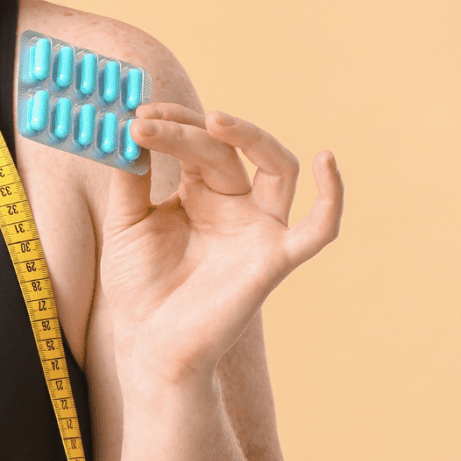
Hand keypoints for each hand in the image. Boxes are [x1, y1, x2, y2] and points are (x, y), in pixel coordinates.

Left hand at [98, 104, 343, 388]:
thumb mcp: (127, 224)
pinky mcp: (275, 260)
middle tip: (148, 121)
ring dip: (252, 136)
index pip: (198, 142)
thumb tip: (128, 128)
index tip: (136, 113)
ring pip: (278, 167)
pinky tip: (327, 160)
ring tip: (213, 120)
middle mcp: (236, 205)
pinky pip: (319, 229)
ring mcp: (259, 230)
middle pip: (225, 151)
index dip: (172, 123)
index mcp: (202, 194)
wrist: (148, 346)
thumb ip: (130, 179)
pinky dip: (333, 197)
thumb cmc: (139, 289)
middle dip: (187, 131)